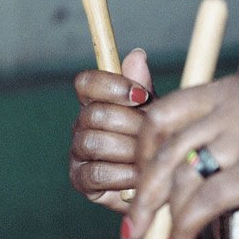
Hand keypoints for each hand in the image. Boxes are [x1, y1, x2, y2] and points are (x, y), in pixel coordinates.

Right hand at [69, 47, 153, 212]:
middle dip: (131, 124)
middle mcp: (82, 125)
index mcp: (97, 103)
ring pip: (94, 142)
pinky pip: (96, 173)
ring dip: (128, 151)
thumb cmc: (156, 142)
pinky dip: (122, 175)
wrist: (161, 183)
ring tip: (148, 157)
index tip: (142, 96)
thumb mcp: (156, 113)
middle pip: (94, 114)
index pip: (86, 83)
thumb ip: (144, 87)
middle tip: (153, 135)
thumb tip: (137, 55)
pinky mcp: (80, 181)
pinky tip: (139, 176)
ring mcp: (78, 152)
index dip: (111, 85)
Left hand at [125, 75, 238, 238]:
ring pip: (183, 179)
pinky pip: (209, 201)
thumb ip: (228, 114)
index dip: (141, 151)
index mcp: (228, 89)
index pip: (161, 114)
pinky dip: (188, 227)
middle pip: (164, 151)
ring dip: (165, 217)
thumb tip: (194, 148)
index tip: (139, 179)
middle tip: (134, 223)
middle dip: (142, 193)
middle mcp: (232, 109)